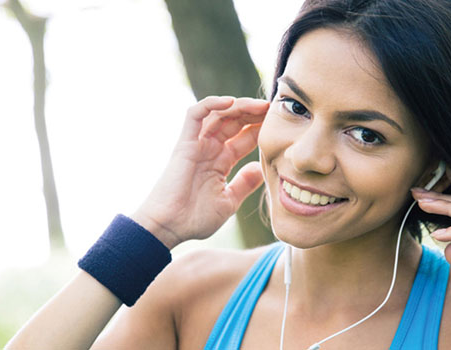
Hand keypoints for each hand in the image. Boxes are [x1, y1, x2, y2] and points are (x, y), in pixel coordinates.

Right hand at [131, 96, 268, 248]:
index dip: (261, 127)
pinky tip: (231, 102)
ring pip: (218, 113)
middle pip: (234, 120)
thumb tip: (261, 168)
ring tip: (260, 105)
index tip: (281, 124)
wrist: (169, 228)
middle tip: (275, 109)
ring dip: (240, 105)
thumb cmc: (194, 219)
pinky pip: (195, 115)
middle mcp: (209, 149)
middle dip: (255, 112)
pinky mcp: (184, 143)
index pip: (245, 137)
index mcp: (220, 161)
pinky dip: (211, 103)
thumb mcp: (228, 201)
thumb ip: (244, 184)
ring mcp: (196, 144)